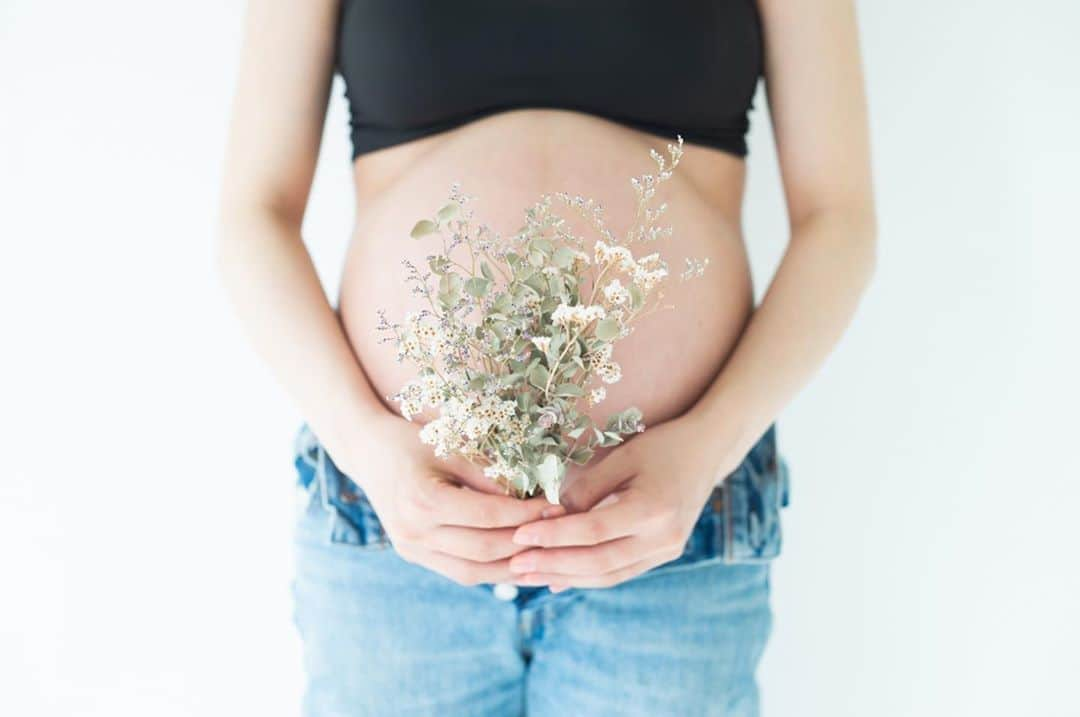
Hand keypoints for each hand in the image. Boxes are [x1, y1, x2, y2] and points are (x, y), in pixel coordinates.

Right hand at [329, 409, 566, 586]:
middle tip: (560, 533)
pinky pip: (459, 571)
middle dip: (526, 544)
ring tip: (547, 558)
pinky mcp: (414, 555)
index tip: (556, 507)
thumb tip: (532, 499)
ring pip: (472, 572)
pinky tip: (519, 562)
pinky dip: (491, 570)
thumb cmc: (411, 441)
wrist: (367, 452)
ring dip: (513, 569)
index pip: (487, 517)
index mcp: (423, 501)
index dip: (526, 516)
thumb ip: (488, 476)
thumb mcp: (451, 448)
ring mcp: (411, 549)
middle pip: (483, 551)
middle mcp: (413, 533)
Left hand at [506, 412, 733, 590]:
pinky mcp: (664, 555)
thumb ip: (588, 489)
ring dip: (566, 577)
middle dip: (553, 565)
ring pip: (609, 575)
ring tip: (529, 575)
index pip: (593, 531)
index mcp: (653, 509)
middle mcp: (664, 538)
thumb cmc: (661, 446)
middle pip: (599, 562)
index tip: (518, 536)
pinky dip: (587, 575)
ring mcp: (667, 551)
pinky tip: (557, 578)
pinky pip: (620, 572)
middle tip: (515, 564)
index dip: (553, 537)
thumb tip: (550, 517)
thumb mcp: (622, 457)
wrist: (708, 452)